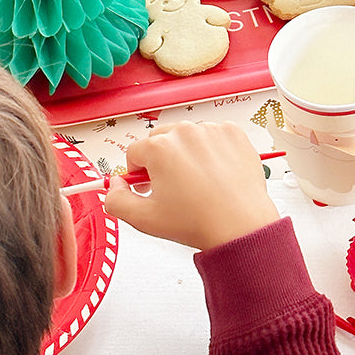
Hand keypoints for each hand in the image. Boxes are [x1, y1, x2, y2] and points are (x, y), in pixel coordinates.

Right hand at [104, 122, 278, 251]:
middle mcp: (185, 131)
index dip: (138, 174)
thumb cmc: (197, 221)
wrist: (240, 224)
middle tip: (172, 187)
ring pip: (187, 137)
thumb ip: (116, 201)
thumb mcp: (144, 219)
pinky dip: (212, 151)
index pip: (134, 152)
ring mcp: (211, 129)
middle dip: (160, 160)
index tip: (148, 188)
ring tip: (197, 184)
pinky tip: (216, 174)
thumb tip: (114, 186)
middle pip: (160, 140)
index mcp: (159, 147)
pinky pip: (214, 136)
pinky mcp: (233, 132)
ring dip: (186, 154)